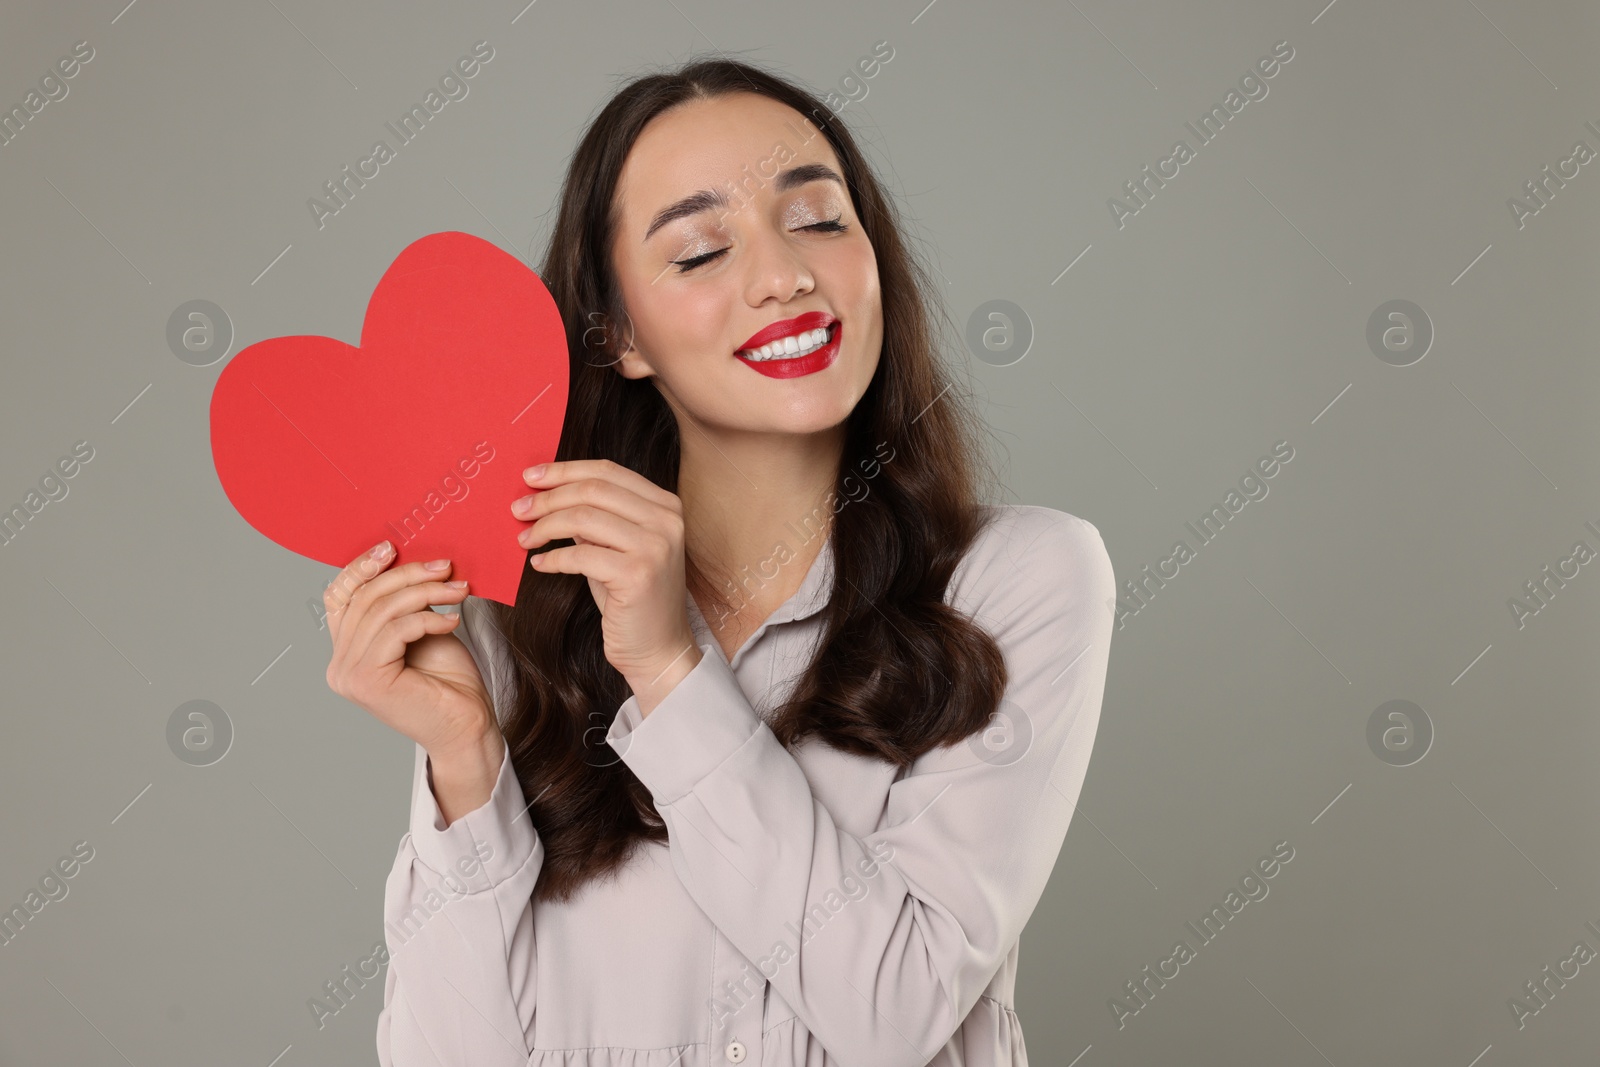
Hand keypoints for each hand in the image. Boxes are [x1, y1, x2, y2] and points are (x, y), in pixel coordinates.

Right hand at [323, 542, 500, 763]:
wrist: (467, 727)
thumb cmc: (448, 682)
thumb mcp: (422, 630)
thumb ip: (403, 603)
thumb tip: (406, 560)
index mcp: (346, 651)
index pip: (338, 596)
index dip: (361, 567)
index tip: (392, 548)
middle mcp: (339, 665)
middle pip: (365, 598)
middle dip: (409, 575)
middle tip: (446, 568)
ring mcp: (349, 675)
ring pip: (382, 610)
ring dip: (426, 593)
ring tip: (459, 591)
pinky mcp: (368, 681)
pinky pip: (396, 630)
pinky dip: (428, 618)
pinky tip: (452, 621)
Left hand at [513, 459, 700, 709]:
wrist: (658, 649)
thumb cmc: (633, 599)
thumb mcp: (618, 548)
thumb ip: (597, 519)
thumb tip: (551, 495)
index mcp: (665, 505)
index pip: (607, 471)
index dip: (564, 470)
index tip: (531, 476)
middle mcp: (666, 521)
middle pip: (593, 489)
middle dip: (548, 497)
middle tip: (518, 508)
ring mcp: (655, 546)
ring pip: (583, 518)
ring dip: (545, 526)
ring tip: (524, 539)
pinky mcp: (637, 574)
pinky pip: (579, 554)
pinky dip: (552, 558)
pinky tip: (539, 564)